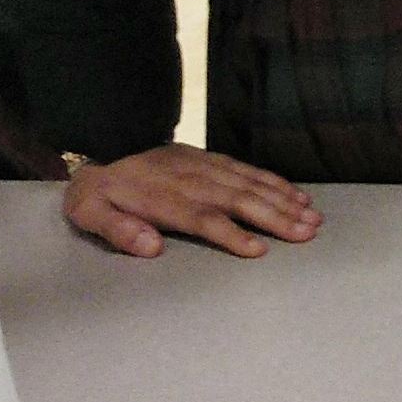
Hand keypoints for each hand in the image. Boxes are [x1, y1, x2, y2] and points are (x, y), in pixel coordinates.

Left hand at [61, 145, 319, 259]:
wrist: (103, 151)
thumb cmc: (99, 193)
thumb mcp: (90, 214)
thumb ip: (119, 231)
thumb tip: (151, 247)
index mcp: (164, 199)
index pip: (205, 218)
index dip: (232, 234)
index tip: (259, 249)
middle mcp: (192, 181)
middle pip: (239, 200)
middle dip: (276, 217)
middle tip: (306, 233)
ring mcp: (205, 167)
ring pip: (251, 185)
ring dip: (284, 201)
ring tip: (312, 218)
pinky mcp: (212, 159)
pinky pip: (249, 170)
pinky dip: (276, 182)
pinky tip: (296, 194)